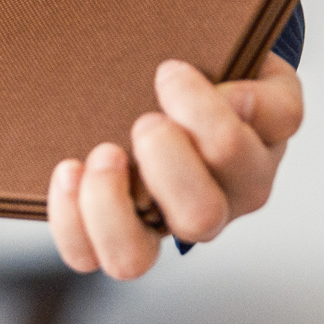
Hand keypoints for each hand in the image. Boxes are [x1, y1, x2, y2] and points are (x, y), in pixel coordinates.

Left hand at [45, 54, 303, 280]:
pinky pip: (86, 254)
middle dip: (165, 165)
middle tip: (145, 120)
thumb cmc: (218, 76)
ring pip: (134, 259)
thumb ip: (256, 74)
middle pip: (200, 216)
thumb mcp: (251, 64)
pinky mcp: (121, 236)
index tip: (171, 71)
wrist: (189, 97)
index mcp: (254, 155)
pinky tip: (68, 169)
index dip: (207, 114)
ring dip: (108, 207)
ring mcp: (165, 228)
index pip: (243, 151)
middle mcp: (218, 204)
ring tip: (103, 153)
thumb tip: (236, 98)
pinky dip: (70, 219)